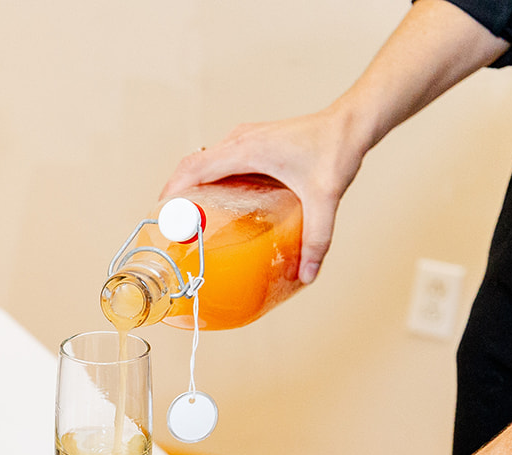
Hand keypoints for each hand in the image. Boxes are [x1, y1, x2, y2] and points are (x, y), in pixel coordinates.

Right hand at [160, 109, 364, 285]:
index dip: (172, 191)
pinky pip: (219, 159)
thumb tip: (307, 274)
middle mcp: (240, 140)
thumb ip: (317, 238)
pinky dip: (208, 178)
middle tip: (172, 227)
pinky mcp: (253, 141)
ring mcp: (245, 138)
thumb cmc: (335, 149)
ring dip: (190, 185)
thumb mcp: (325, 199)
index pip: (194, 168)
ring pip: (203, 160)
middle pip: (191, 165)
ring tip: (188, 217)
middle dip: (175, 194)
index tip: (161, 217)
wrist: (350, 122)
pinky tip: (217, 201)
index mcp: (247, 149)